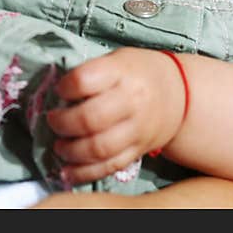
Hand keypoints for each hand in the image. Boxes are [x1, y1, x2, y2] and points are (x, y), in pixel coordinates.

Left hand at [45, 48, 185, 184]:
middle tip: (53, 121)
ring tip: (59, 146)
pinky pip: (110, 166)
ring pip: (99, 148)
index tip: (60, 90)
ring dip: (72, 151)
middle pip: (90, 118)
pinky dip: (85, 172)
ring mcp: (137, 129)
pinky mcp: (138, 150)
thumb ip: (90, 74)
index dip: (65, 87)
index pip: (85, 81)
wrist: (179, 93)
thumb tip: (57, 96)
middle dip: (63, 123)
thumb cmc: (138, 73)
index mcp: (123, 72)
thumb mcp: (117, 60)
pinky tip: (68, 170)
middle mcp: (132, 101)